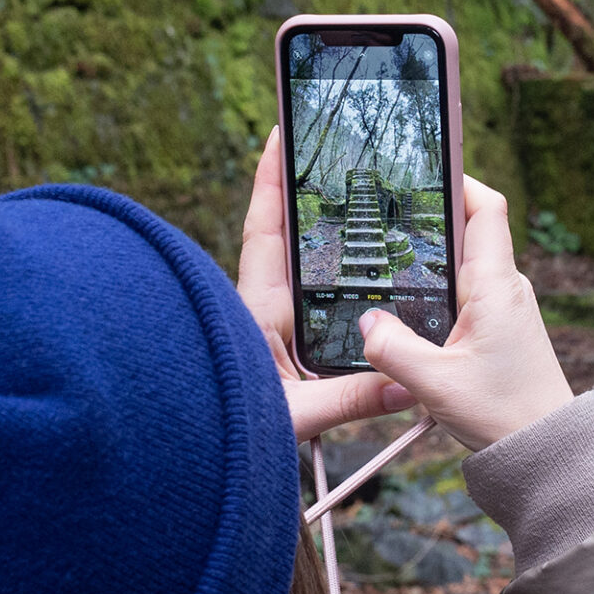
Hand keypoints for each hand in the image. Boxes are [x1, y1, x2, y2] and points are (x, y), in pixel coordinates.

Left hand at [238, 129, 414, 438]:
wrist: (188, 461)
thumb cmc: (227, 431)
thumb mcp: (293, 414)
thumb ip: (349, 399)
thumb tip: (406, 386)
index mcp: (258, 305)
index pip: (264, 226)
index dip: (270, 177)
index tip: (279, 132)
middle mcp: (262, 307)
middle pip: (284, 236)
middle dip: (303, 194)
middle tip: (331, 154)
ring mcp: (268, 327)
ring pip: (295, 268)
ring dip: (318, 236)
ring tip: (350, 199)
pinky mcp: (277, 350)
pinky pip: (304, 302)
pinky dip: (327, 279)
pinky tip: (355, 275)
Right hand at [356, 176, 573, 450]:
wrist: (546, 451)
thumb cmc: (504, 414)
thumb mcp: (434, 384)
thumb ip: (392, 348)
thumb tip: (365, 320)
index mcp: (496, 284)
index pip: (486, 208)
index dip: (459, 179)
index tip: (425, 167)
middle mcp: (506, 287)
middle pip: (472, 229)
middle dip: (434, 213)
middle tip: (389, 204)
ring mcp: (506, 307)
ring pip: (467, 263)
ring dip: (435, 254)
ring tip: (391, 248)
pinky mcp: (501, 329)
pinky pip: (468, 292)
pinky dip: (441, 286)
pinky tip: (411, 302)